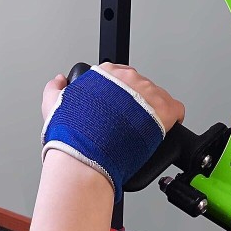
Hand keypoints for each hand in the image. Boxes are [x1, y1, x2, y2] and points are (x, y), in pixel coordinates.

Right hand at [41, 63, 184, 199]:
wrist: (86, 156)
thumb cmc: (73, 136)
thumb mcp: (53, 106)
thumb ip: (55, 89)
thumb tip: (59, 81)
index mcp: (106, 73)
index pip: (120, 74)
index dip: (119, 93)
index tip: (118, 106)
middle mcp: (129, 78)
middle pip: (141, 86)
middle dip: (137, 103)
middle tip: (129, 122)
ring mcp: (148, 93)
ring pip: (158, 97)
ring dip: (153, 112)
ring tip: (142, 130)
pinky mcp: (164, 110)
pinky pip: (176, 109)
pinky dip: (172, 120)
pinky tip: (163, 131)